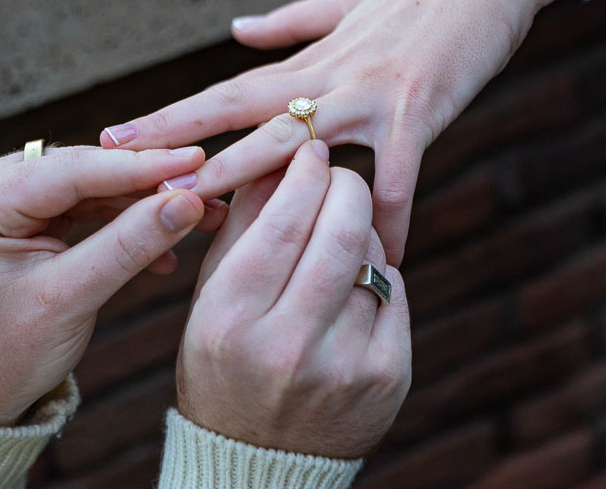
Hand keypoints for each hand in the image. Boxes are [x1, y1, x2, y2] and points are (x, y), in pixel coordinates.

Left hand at [0, 144, 208, 425]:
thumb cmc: (6, 354)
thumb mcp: (70, 300)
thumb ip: (129, 246)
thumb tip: (188, 201)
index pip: (74, 170)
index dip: (140, 166)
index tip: (195, 161)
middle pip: (86, 169)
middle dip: (148, 184)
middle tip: (208, 186)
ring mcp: (4, 191)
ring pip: (92, 182)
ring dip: (144, 201)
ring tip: (199, 212)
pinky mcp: (24, 204)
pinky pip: (86, 199)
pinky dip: (124, 218)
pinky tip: (166, 238)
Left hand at [100, 0, 575, 264]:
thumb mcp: (347, 3)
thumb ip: (290, 23)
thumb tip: (234, 30)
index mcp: (313, 59)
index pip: (229, 90)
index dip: (173, 115)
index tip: (118, 134)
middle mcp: (330, 77)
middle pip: (242, 115)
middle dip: (181, 147)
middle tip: (123, 175)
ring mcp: (370, 95)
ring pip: (298, 143)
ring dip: (248, 178)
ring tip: (199, 213)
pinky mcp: (416, 111)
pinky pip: (395, 178)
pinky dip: (385, 218)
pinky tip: (378, 258)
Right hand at [178, 141, 410, 458]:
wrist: (258, 463)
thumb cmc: (227, 360)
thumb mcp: (211, 295)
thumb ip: (242, 221)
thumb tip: (279, 151)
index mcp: (231, 319)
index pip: (282, 219)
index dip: (304, 171)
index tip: (312, 148)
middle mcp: (286, 347)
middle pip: (340, 230)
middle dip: (346, 184)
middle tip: (340, 173)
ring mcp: (343, 367)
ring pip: (373, 257)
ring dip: (362, 229)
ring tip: (342, 230)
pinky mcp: (386, 380)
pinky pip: (394, 291)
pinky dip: (380, 272)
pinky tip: (357, 278)